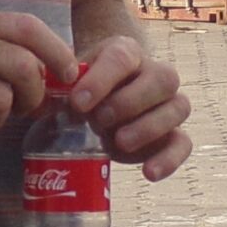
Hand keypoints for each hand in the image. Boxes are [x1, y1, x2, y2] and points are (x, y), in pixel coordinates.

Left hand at [70, 36, 191, 181]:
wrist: (99, 100)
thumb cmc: (82, 88)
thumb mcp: (67, 81)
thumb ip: (58, 87)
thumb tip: (42, 100)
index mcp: (126, 53)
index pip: (122, 58)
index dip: (101, 80)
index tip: (78, 102)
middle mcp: (154, 73)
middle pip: (162, 79)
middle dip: (130, 102)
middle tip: (100, 120)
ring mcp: (169, 103)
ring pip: (178, 107)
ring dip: (148, 127)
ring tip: (119, 141)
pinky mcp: (173, 134)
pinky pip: (184, 143)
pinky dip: (170, 159)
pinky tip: (148, 172)